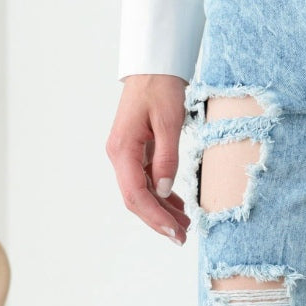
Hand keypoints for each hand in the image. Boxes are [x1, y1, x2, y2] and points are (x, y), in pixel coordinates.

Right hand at [106, 74, 190, 243]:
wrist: (153, 67)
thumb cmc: (160, 87)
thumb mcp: (169, 121)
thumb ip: (166, 157)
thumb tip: (164, 191)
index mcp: (123, 149)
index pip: (135, 194)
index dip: (154, 217)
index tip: (174, 232)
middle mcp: (120, 156)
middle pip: (136, 199)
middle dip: (158, 220)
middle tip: (182, 237)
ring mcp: (126, 155)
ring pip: (141, 193)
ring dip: (161, 212)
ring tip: (185, 227)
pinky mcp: (136, 153)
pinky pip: (147, 182)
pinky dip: (162, 197)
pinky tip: (178, 208)